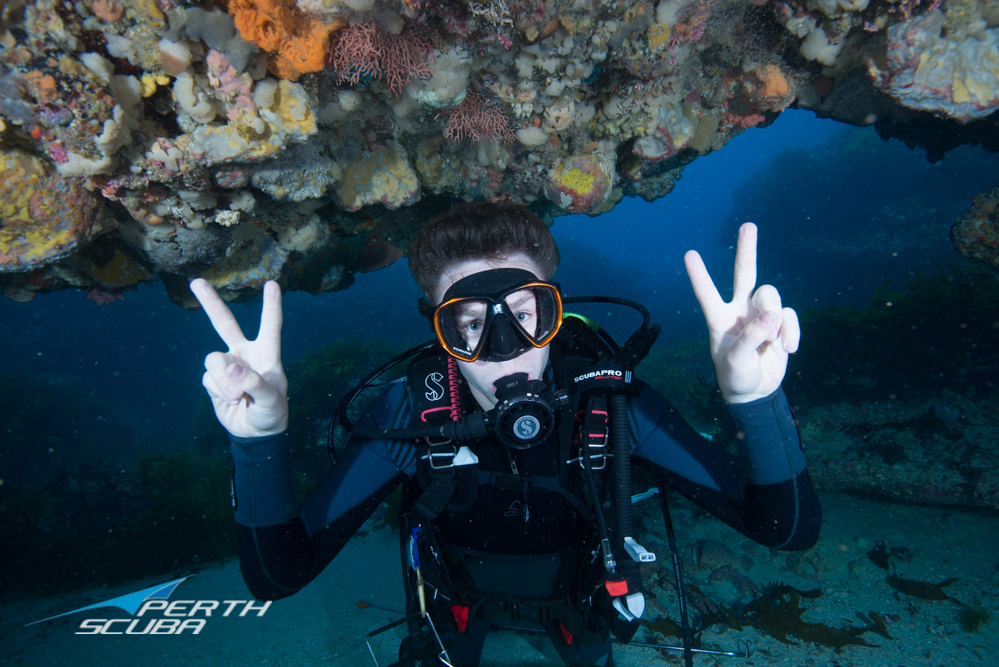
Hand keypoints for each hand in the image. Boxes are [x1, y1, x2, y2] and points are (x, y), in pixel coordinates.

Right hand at [191, 279, 288, 436]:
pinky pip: (208, 379)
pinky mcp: (213, 380)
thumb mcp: (271, 401)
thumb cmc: (271, 412)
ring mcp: (227, 365)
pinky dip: (218, 391)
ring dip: (222, 379)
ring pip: (213, 360)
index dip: (271, 305)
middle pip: (224, 324)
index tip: (273, 284)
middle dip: (210, 303)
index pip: (270, 326)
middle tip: (196, 282)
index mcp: (267, 353)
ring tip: (237, 396)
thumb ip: (254, 383)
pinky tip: (230, 400)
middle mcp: (244, 353)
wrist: (255, 432)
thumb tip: (231, 366)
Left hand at [684, 223, 799, 403]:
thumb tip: (772, 315)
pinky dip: (791, 332)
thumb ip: (751, 337)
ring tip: (771, 341)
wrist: (755, 391)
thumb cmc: (735, 375)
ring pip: (771, 297)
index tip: (689, 254)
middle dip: (747, 250)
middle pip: (744, 274)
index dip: (699, 275)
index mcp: (719, 319)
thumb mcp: (735, 360)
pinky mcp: (780, 323)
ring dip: (774, 319)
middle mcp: (739, 311)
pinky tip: (787, 349)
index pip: (707, 293)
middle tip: (748, 226)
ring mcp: (761, 315)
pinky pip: (790, 316)